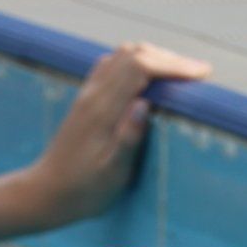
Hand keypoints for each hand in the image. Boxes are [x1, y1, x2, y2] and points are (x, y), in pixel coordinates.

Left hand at [21, 43, 211, 229]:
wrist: (46, 192)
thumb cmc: (83, 191)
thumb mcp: (111, 174)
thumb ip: (128, 139)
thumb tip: (146, 104)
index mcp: (103, 110)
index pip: (141, 67)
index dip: (173, 65)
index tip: (201, 75)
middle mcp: (94, 94)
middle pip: (133, 53)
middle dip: (168, 58)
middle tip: (196, 74)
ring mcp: (87, 94)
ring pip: (122, 55)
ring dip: (153, 57)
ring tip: (178, 75)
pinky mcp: (84, 99)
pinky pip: (111, 65)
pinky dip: (135, 63)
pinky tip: (147, 80)